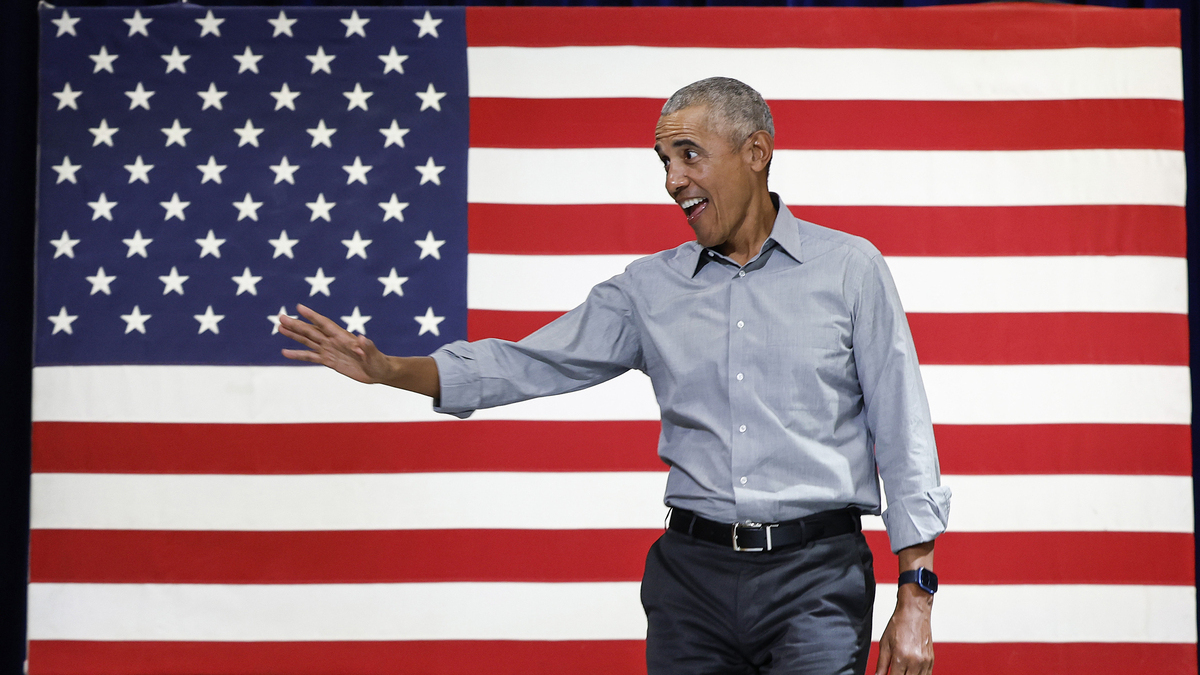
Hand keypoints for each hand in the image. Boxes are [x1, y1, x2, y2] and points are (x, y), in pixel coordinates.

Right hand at [278, 304, 393, 383]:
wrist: (379, 372)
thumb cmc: (379, 362)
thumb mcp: (375, 355)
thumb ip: (368, 347)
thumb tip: (362, 338)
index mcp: (343, 337)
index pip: (324, 324)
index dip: (312, 316)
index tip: (299, 307)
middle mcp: (334, 341)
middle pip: (311, 331)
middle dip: (296, 325)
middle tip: (280, 317)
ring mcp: (330, 350)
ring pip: (308, 341)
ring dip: (294, 335)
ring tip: (280, 328)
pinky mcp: (329, 361)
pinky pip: (311, 357)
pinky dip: (298, 355)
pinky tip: (285, 352)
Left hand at [874, 585, 933, 674]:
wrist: (914, 612)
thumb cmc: (898, 625)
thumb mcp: (884, 644)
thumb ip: (881, 664)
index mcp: (901, 657)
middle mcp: (915, 661)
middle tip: (894, 671)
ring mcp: (925, 662)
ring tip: (902, 671)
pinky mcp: (931, 660)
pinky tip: (910, 672)